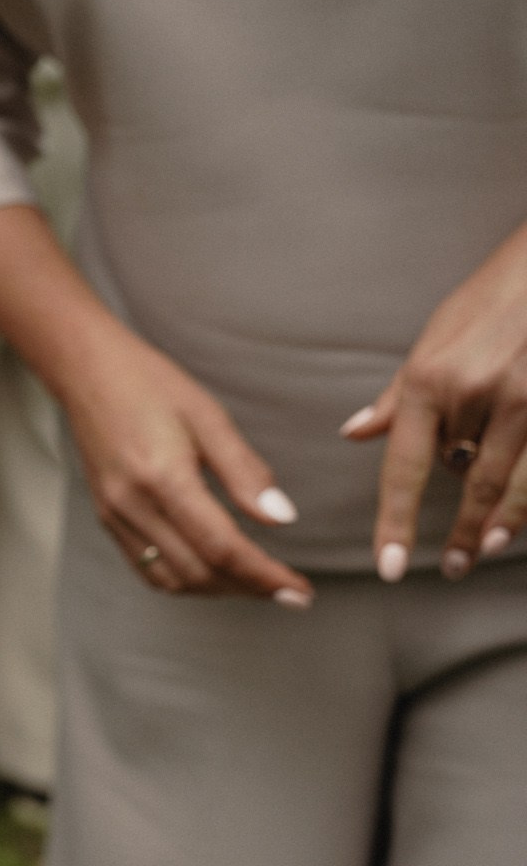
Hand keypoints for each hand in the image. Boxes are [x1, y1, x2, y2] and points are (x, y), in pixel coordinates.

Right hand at [55, 325, 313, 605]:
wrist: (87, 373)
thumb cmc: (152, 385)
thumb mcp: (209, 417)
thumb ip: (245, 472)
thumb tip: (282, 519)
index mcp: (162, 477)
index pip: (221, 546)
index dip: (264, 575)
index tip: (299, 590)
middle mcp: (133, 505)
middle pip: (199, 572)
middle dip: (249, 588)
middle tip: (290, 592)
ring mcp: (115, 516)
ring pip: (172, 579)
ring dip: (219, 590)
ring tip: (256, 584)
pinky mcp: (108, 519)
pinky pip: (148, 568)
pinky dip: (186, 580)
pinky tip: (214, 571)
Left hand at [343, 220, 526, 579]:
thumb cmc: (490, 299)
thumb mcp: (432, 340)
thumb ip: (398, 397)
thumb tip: (354, 433)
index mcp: (430, 381)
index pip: (403, 468)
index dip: (396, 523)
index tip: (390, 566)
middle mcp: (476, 393)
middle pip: (461, 477)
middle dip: (459, 527)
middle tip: (452, 565)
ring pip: (508, 479)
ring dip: (498, 523)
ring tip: (485, 551)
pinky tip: (519, 518)